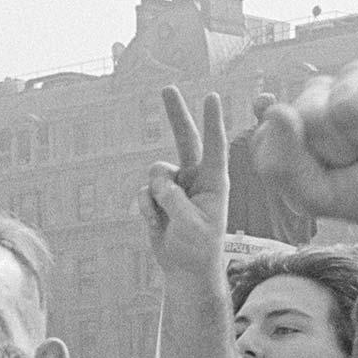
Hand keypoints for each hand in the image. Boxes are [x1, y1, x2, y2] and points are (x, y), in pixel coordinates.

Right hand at [141, 88, 227, 273]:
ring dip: (156, 195)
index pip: (213, 146)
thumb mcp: (192, 225)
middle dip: (175, 114)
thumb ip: (174, 199)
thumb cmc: (198, 248)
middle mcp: (195, 177)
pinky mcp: (158, 198)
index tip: (212, 97)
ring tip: (166, 217)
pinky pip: (143, 193)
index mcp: (214, 181)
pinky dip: (145, 209)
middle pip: (183, 138)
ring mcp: (175, 187)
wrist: (186, 269)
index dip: (211, 121)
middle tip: (167, 88)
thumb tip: (156, 183)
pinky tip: (156, 223)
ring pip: (156, 173)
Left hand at [252, 49, 357, 240]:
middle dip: (340, 149)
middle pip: (309, 114)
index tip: (328, 172)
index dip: (304, 161)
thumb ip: (279, 163)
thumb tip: (273, 107)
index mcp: (293, 123)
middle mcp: (322, 94)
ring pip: (347, 101)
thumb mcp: (314, 196)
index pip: (272, 128)